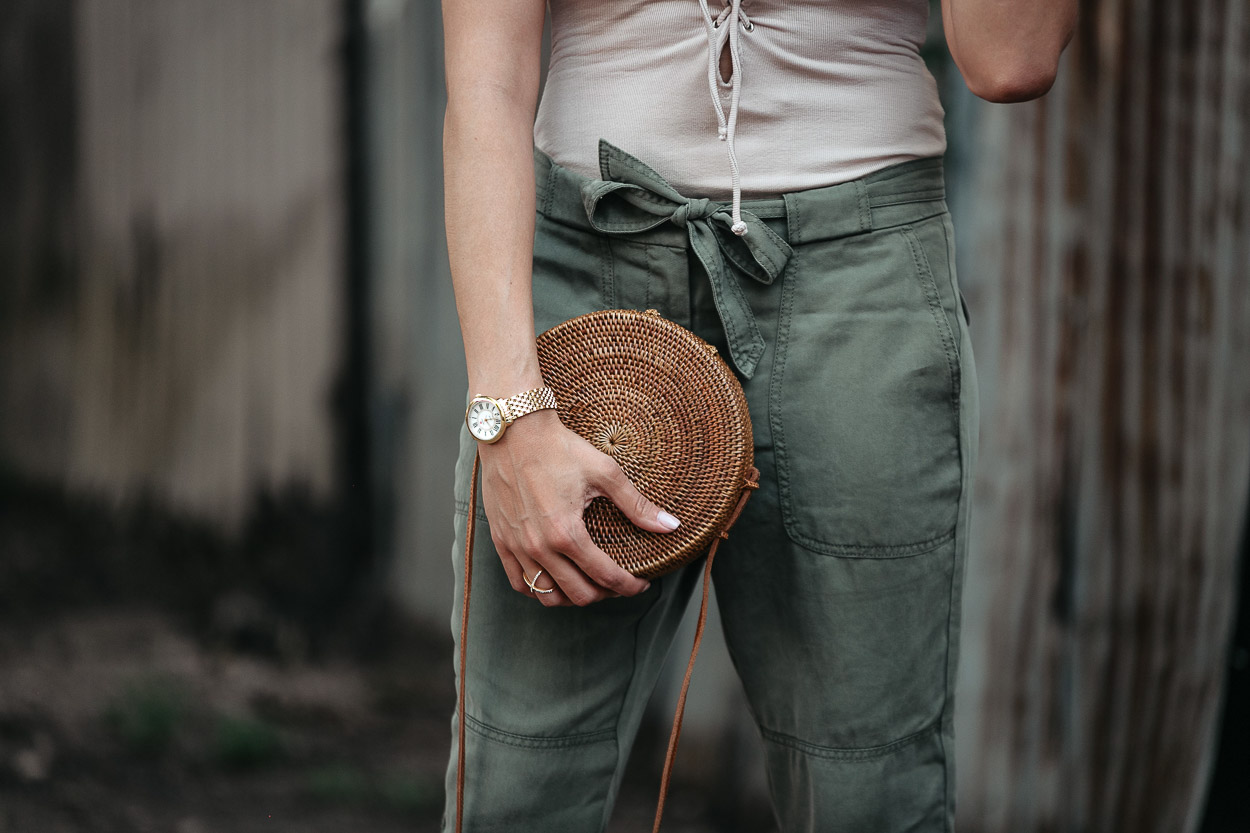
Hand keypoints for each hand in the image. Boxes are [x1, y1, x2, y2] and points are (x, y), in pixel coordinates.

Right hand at [477, 409, 680, 606]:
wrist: (511, 430)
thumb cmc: (558, 447)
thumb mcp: (604, 472)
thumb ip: (637, 505)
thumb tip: (670, 525)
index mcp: (567, 532)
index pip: (605, 577)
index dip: (630, 586)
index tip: (642, 583)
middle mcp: (539, 546)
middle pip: (578, 594)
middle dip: (606, 594)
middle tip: (619, 583)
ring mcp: (517, 546)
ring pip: (547, 595)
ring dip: (572, 597)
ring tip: (589, 584)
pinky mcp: (500, 540)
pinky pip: (519, 583)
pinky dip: (539, 590)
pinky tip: (555, 580)